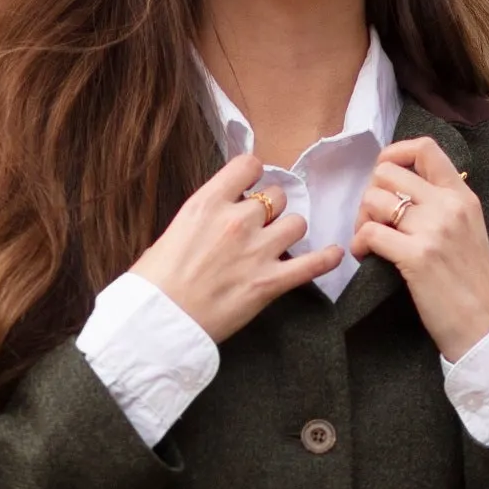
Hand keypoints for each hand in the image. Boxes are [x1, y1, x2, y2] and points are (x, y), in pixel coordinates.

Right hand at [133, 150, 344, 340]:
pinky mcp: (269, 283)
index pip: (248, 165)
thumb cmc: (154, 283)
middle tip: (262, 225)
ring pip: (296, 223)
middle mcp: (237, 220)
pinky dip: (326, 259)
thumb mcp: (173, 233)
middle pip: (276, 196)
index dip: (253, 174)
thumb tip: (215, 219)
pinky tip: (334, 254)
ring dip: (289, 232)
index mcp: (207, 203)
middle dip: (272, 209)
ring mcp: (257, 251)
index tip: (251, 186)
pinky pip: (311, 264)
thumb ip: (202, 218)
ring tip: (280, 244)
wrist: (157, 323)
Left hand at [351, 135, 488, 361]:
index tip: (384, 178)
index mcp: (463, 196)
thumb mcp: (469, 231)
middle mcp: (449, 206)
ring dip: (361, 220)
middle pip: (387, 173)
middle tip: (372, 222)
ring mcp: (433, 230)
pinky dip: (359, 244)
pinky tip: (365, 256)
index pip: (425, 149)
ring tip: (368, 242)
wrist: (484, 327)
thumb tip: (407, 191)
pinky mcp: (417, 257)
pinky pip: (370, 233)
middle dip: (370, 195)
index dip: (394, 154)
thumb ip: (445, 206)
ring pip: (374, 200)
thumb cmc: (471, 285)